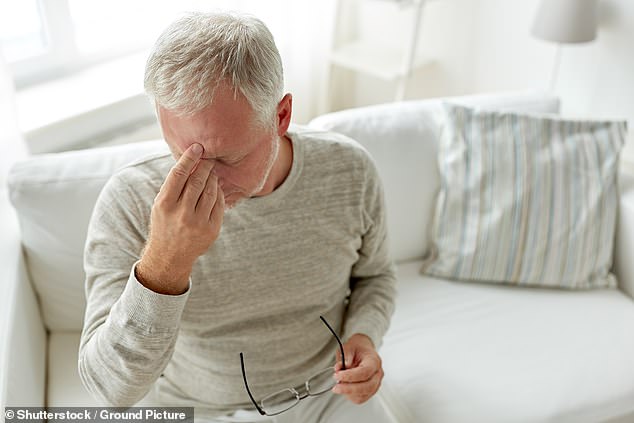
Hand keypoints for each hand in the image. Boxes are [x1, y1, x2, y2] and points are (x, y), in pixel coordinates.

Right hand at [136, 143, 224, 294]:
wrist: (170, 256)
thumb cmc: (165, 224)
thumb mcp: (161, 205)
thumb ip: (173, 186)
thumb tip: (190, 161)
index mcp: (165, 205)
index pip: (178, 175)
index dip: (189, 159)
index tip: (197, 147)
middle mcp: (182, 213)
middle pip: (197, 181)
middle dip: (205, 166)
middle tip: (209, 157)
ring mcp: (198, 223)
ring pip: (210, 191)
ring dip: (213, 178)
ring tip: (212, 171)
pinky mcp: (212, 229)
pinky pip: (218, 204)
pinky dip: (218, 193)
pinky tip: (216, 187)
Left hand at [332, 334, 383, 403]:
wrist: (363, 349)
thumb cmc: (358, 348)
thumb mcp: (349, 347)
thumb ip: (345, 357)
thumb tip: (339, 368)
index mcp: (374, 361)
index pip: (364, 372)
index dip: (350, 376)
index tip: (337, 375)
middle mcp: (378, 374)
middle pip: (367, 387)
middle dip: (349, 389)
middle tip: (336, 386)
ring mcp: (376, 383)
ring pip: (363, 395)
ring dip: (349, 393)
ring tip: (339, 384)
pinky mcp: (371, 390)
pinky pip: (361, 398)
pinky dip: (351, 395)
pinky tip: (344, 388)